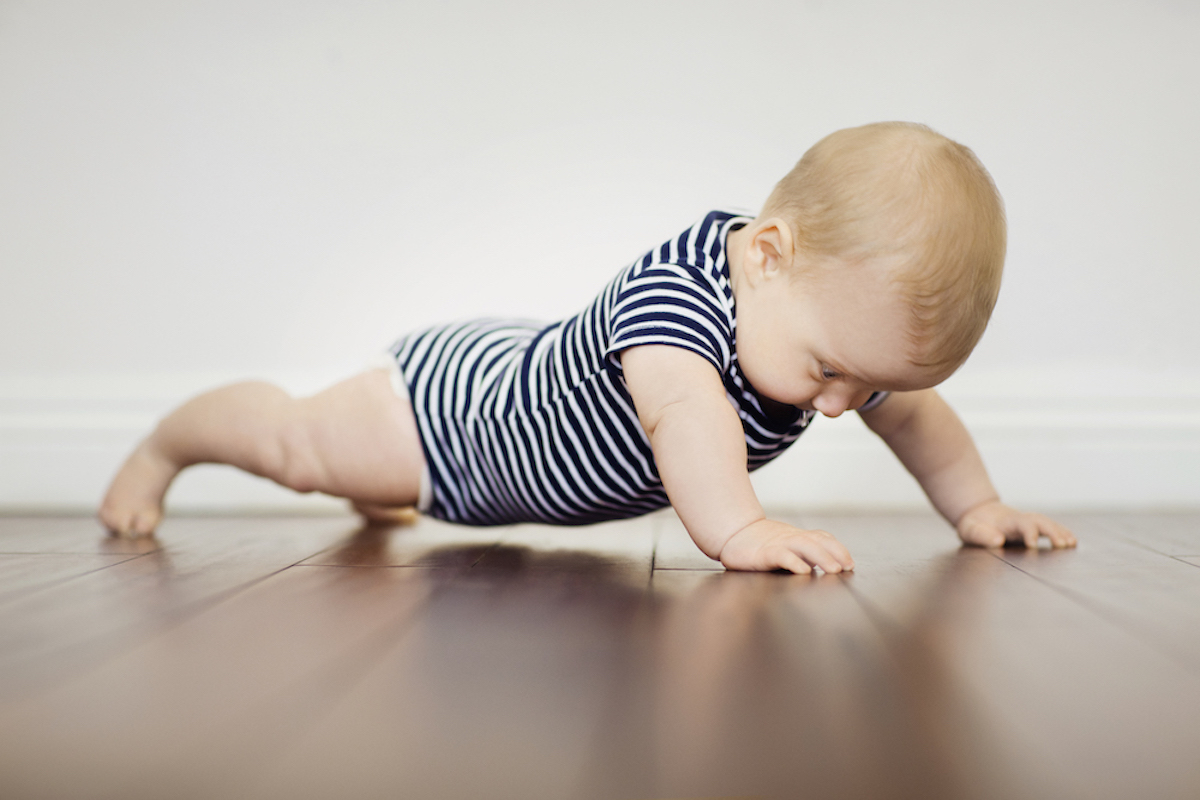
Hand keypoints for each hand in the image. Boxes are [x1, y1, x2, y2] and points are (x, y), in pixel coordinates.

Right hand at [719, 518, 855, 573]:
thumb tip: (825, 564)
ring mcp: (778, 544)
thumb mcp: (786, 546)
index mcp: (798, 537)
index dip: (838, 549)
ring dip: (822, 557)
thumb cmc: (760, 544)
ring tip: (833, 569)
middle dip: (835, 553)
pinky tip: (804, 570)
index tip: (849, 563)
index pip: (822, 538)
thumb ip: (804, 553)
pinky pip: (782, 556)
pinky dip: (795, 562)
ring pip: (804, 545)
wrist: (734, 534)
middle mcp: (791, 538)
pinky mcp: (764, 553)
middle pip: (818, 541)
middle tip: (847, 567)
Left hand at [956, 500, 1076, 548]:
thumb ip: (981, 534)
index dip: (1029, 533)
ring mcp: (1028, 522)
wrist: (978, 512)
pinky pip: (1050, 527)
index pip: (1022, 523)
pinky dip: (1061, 533)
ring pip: (1047, 523)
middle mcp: (1021, 519)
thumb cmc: (973, 524)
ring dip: (1060, 532)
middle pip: (1040, 521)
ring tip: (1072, 544)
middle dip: (1052, 532)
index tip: (1033, 545)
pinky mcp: (1032, 527)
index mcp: (1006, 520)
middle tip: (1062, 545)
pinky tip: (1072, 542)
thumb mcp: (970, 529)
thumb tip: (998, 540)